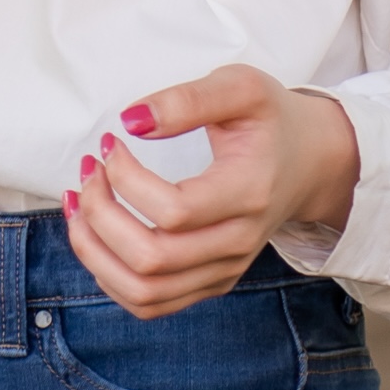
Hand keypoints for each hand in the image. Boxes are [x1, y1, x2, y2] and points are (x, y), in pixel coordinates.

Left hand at [67, 69, 360, 317]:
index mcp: (248, 194)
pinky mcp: (211, 282)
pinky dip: (108, 274)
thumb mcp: (240, 87)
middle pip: (152, 259)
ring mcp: (224, 270)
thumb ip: (187, 99)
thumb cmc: (270, 119)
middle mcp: (237, 244)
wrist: (309, 161)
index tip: (110, 141)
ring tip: (80, 201)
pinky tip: (94, 231)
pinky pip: (149, 302)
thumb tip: (131, 121)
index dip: (126, 178)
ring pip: (144, 291)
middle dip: (101, 213)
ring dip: (94, 250)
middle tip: (89, 168)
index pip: (174, 211)